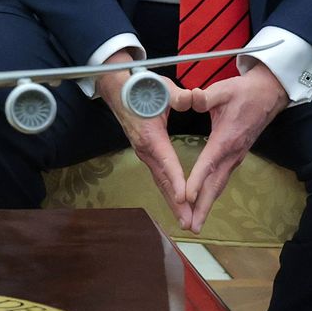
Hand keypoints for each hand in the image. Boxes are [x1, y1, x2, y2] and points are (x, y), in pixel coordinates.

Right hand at [97, 62, 203, 229]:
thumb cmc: (141, 87)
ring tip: (186, 221)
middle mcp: (146, 149)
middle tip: (189, 223)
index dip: (176, 179)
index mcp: (151, 135)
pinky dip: (168, 191)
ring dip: (172, 202)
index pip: (166, 160)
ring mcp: (144, 153)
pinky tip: (176, 203)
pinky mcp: (146, 153)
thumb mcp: (161, 87)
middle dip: (176, 203)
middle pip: (163, 180)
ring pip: (160, 181)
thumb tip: (193, 98)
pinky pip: (158, 176)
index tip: (184, 198)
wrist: (118, 89)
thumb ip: (178, 95)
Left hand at [180, 65, 288, 233]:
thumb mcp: (223, 90)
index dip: (196, 180)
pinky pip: (222, 180)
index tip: (185, 197)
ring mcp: (236, 157)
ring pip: (219, 186)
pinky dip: (211, 195)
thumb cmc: (244, 91)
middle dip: (202, 206)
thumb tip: (189, 97)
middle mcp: (232, 153)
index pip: (208, 162)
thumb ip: (204, 96)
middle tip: (190, 227)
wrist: (269, 94)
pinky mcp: (236, 157)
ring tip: (195, 225)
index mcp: (226, 138)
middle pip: (215, 184)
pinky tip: (203, 204)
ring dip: (207, 205)